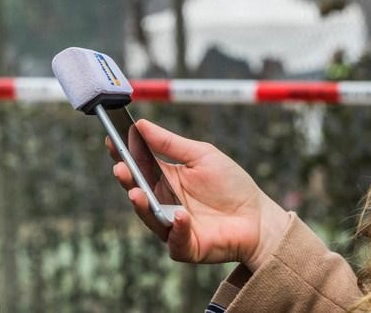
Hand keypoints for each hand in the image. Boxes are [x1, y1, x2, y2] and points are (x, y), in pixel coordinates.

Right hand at [109, 119, 288, 270]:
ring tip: (136, 192)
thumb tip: (141, 124)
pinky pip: (174, 240)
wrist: (258, 217)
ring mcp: (172, 225)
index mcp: (165, 178)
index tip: (111, 140)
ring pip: (150, 218)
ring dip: (142, 206)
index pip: (138, 165)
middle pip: (138, 191)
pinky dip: (176, 228)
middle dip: (127, 180)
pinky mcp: (186, 246)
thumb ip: (169, 143)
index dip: (124, 154)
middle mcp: (164, 202)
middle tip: (120, 167)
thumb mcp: (201, 155)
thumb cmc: (231, 184)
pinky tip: (179, 215)